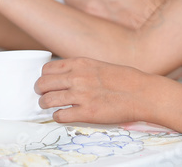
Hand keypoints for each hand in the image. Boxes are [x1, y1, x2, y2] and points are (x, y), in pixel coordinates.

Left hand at [36, 57, 150, 124]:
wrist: (142, 93)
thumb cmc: (124, 79)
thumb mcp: (98, 65)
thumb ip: (80, 69)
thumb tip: (65, 77)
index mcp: (79, 63)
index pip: (47, 69)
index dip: (44, 77)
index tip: (46, 83)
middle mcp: (76, 77)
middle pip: (43, 84)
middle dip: (40, 91)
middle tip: (42, 95)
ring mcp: (81, 95)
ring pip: (47, 101)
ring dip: (45, 105)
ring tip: (48, 106)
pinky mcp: (87, 113)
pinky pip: (60, 116)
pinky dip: (57, 117)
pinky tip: (61, 116)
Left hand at [63, 0, 170, 28]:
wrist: (166, 30)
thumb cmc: (154, 0)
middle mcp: (92, 6)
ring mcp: (93, 23)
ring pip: (73, 10)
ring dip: (81, 4)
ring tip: (102, 4)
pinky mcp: (96, 36)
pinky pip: (82, 24)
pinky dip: (87, 18)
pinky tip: (105, 17)